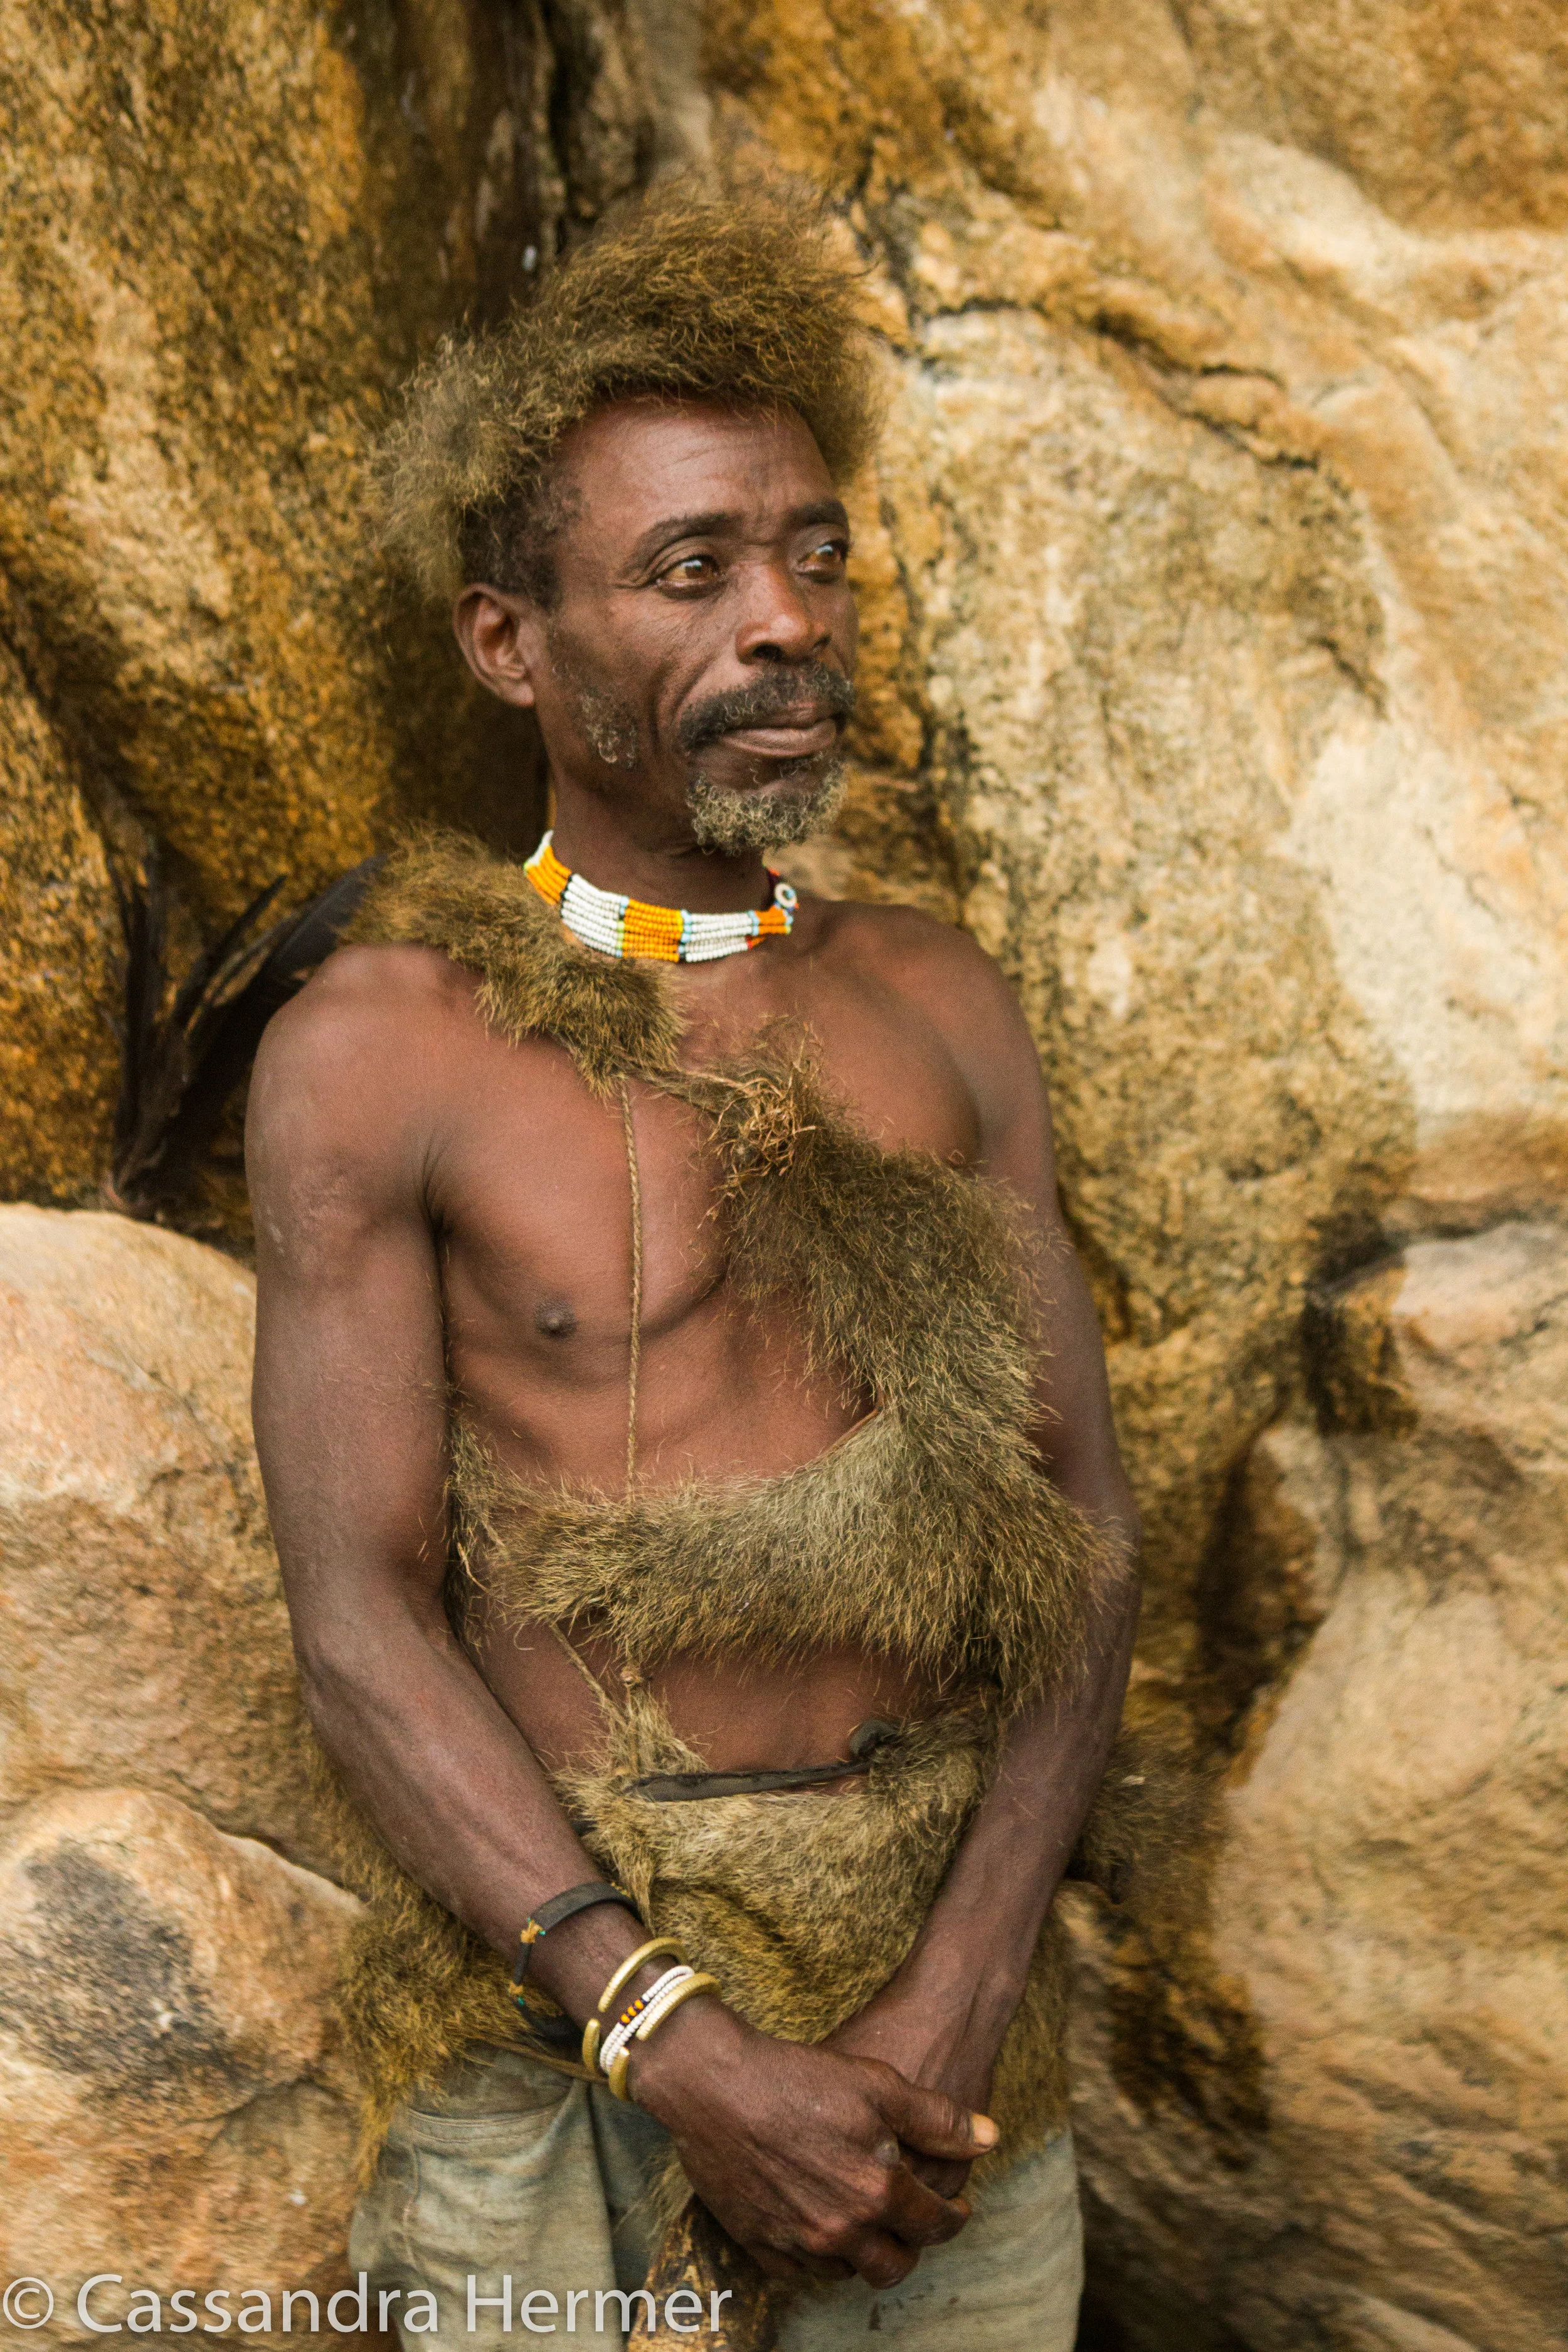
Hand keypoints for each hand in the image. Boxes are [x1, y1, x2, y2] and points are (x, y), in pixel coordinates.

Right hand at [627, 1998, 997, 2286]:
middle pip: (892, 2265)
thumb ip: (938, 2118)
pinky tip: (819, 2223)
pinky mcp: (757, 2242)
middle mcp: (839, 2228)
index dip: (953, 2217)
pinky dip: (816, 2255)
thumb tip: (990, 2136)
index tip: (954, 2208)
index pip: (933, 2225)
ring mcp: (795, 2241)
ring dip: (863, 2252)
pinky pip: (798, 2271)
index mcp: (876, 2191)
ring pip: (845, 2271)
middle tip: (912, 2222)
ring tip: (866, 2219)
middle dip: (911, 2247)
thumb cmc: (798, 2077)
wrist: (715, 2083)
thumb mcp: (879, 2084)